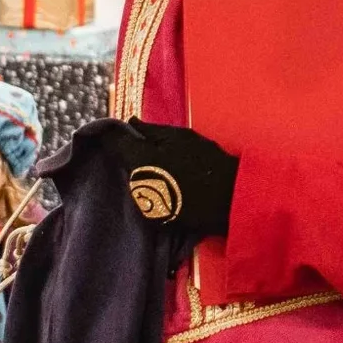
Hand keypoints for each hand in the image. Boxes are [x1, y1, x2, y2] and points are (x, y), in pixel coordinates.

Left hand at [116, 119, 238, 240]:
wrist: (228, 198)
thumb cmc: (206, 161)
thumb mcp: (181, 137)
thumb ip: (151, 130)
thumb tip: (130, 122)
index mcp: (139, 161)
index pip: (114, 145)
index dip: (114, 137)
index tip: (120, 131)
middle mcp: (135, 185)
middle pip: (125, 167)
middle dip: (133, 157)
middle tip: (154, 150)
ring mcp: (144, 206)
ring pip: (136, 184)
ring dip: (144, 176)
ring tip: (166, 169)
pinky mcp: (155, 220)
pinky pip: (148, 201)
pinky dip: (154, 193)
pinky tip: (171, 187)